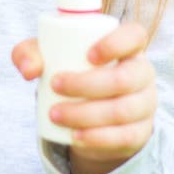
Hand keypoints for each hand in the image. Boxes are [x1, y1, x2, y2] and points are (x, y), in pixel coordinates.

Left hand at [11, 22, 156, 173]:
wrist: (85, 115)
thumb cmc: (69, 73)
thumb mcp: (48, 58)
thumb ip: (29, 54)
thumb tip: (29, 70)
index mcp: (128, 47)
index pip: (135, 35)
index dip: (116, 43)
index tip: (88, 55)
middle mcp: (142, 73)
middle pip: (125, 78)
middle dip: (87, 84)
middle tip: (55, 86)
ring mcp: (145, 104)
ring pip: (122, 110)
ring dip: (85, 114)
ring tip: (55, 114)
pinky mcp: (140, 133)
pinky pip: (125, 137)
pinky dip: (98, 138)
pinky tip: (76, 136)